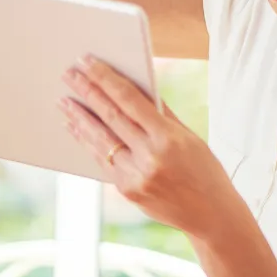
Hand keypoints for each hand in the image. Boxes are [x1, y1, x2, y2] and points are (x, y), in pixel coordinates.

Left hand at [58, 55, 239, 238]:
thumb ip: (161, 114)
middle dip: (87, 93)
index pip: (129, 100)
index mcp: (168, 138)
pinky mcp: (127, 191)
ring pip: (100, 141)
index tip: (88, 62)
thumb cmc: (204, 169)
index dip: (106, 79)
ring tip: (64, 101)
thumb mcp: (189, 137)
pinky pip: (103, 162)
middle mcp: (150, 157)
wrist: (212, 214)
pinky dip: (88, 143)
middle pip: (110, 118)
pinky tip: (77, 129)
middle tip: (68, 74)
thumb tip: (135, 87)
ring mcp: (136, 177)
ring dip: (79, 119)